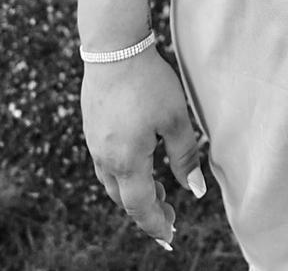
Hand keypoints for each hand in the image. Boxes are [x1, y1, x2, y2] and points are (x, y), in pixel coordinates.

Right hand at [81, 48, 205, 246]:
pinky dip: (123, 174)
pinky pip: (106, 164)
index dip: (156, 224)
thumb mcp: (175, 119)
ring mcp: (95, 144)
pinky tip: (138, 161)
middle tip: (169, 215)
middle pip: (124, 199)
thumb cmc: (149, 83)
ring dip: (134, 192)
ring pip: (112, 183)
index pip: (141, 206)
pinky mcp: (92, 129)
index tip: (170, 237)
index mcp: (127, 161)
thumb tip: (195, 191)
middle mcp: (106, 158)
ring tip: (158, 189)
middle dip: (146, 211)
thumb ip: (185, 157)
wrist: (113, 50)